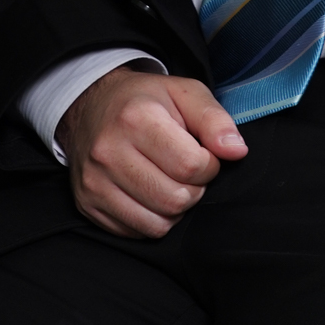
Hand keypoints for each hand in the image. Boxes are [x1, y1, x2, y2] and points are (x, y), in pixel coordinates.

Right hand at [58, 67, 247, 238]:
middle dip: (194, 189)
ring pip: (157, 224)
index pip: (191, 165)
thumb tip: (236, 151)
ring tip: (170, 181)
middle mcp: (108, 151)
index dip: (209, 165)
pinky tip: (150, 193)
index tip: (203, 153)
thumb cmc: (146, 100)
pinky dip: (153, 219)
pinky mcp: (87, 205)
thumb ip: (215, 120)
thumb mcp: (185, 93)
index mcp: (136, 117)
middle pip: (175, 199)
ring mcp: (94, 182)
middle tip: (187, 170)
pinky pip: (136, 232)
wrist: (91, 106)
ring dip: (175, 208)